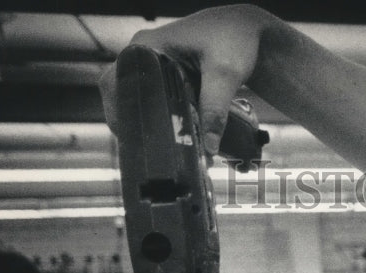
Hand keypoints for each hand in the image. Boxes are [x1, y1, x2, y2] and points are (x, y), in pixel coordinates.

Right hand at [99, 4, 271, 154]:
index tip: (137, 138)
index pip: (117, 83)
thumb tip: (208, 148)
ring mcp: (153, 66)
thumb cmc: (235, 40)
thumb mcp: (225, 74)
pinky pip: (156, 101)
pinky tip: (177, 135)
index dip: (121, 113)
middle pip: (124, 96)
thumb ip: (215, 109)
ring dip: (151, 122)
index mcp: (146, 46)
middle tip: (155, 149)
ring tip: (166, 146)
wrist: (248, 31)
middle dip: (137, 123)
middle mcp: (143, 54)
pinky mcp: (166, 77)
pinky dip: (165, 117)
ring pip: (140, 101)